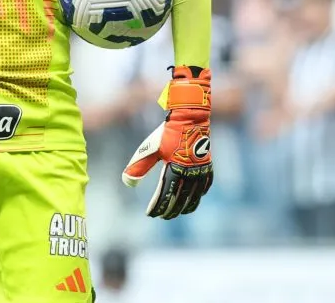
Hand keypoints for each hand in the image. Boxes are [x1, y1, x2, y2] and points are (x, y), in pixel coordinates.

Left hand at [122, 66, 212, 218]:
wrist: (190, 118)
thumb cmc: (167, 133)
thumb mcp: (150, 150)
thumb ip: (139, 167)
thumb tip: (126, 182)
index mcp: (175, 170)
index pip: (165, 195)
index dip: (157, 206)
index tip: (151, 214)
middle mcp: (190, 173)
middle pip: (180, 199)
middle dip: (170, 210)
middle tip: (163, 217)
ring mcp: (201, 171)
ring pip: (194, 196)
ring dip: (185, 206)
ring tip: (178, 212)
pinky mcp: (207, 166)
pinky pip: (205, 186)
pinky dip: (199, 195)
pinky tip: (194, 198)